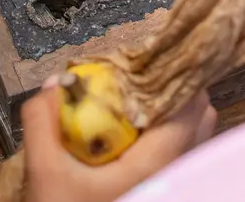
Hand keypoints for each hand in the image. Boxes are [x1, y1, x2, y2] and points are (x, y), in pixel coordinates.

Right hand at [22, 81, 215, 201]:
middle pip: (200, 121)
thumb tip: (55, 82)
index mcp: (153, 167)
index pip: (189, 110)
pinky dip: (168, 138)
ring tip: (142, 102)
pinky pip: (181, 157)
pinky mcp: (163, 193)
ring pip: (194, 140)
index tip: (160, 57)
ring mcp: (174, 186)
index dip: (179, 77)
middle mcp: (174, 177)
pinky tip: (136, 135)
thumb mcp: (44, 172)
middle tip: (147, 76)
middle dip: (177, 93)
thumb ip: (43, 122)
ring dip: (173, 115)